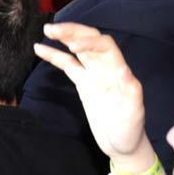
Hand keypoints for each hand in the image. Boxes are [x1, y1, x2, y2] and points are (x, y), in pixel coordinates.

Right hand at [34, 23, 147, 163]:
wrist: (123, 145)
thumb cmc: (130, 131)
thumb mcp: (134, 114)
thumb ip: (131, 93)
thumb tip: (126, 72)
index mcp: (119, 72)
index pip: (105, 46)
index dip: (89, 42)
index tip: (73, 47)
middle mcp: (106, 68)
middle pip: (90, 40)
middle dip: (73, 31)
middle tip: (52, 29)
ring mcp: (94, 74)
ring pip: (77, 49)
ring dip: (64, 37)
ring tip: (47, 30)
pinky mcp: (83, 83)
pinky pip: (67, 64)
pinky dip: (54, 55)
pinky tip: (39, 48)